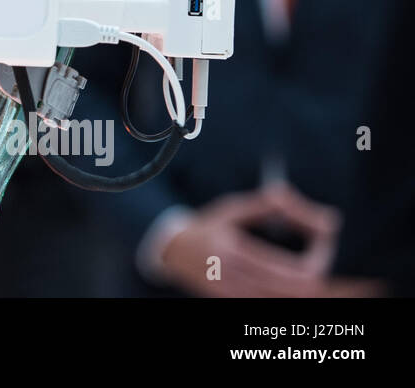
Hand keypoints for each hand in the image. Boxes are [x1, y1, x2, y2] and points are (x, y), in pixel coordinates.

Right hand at [157, 182, 347, 296]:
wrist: (173, 251)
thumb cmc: (208, 226)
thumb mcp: (232, 208)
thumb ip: (264, 204)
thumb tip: (294, 198)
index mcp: (235, 250)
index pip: (291, 267)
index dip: (318, 259)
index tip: (326, 242)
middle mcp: (233, 277)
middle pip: (294, 290)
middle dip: (318, 274)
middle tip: (328, 261)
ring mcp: (233, 294)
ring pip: (285, 300)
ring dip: (304, 287)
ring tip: (316, 272)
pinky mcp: (232, 302)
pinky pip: (270, 303)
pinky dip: (287, 293)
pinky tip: (294, 283)